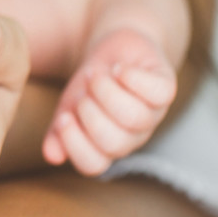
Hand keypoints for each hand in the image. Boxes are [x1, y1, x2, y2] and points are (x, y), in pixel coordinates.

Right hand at [42, 28, 176, 175]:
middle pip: (115, 143)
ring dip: (108, 91)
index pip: (93, 164)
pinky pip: (159, 92)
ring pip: (136, 117)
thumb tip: (52, 156)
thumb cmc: (90, 85)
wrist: (114, 51)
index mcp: (105, 146)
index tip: (63, 117)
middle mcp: (132, 135)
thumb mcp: (68, 106)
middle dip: (91, 114)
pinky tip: (119, 68)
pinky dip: (134, 78)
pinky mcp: (165, 88)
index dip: (75, 144)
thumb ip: (58, 132)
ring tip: (96, 74)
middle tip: (83, 92)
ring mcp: (152, 114)